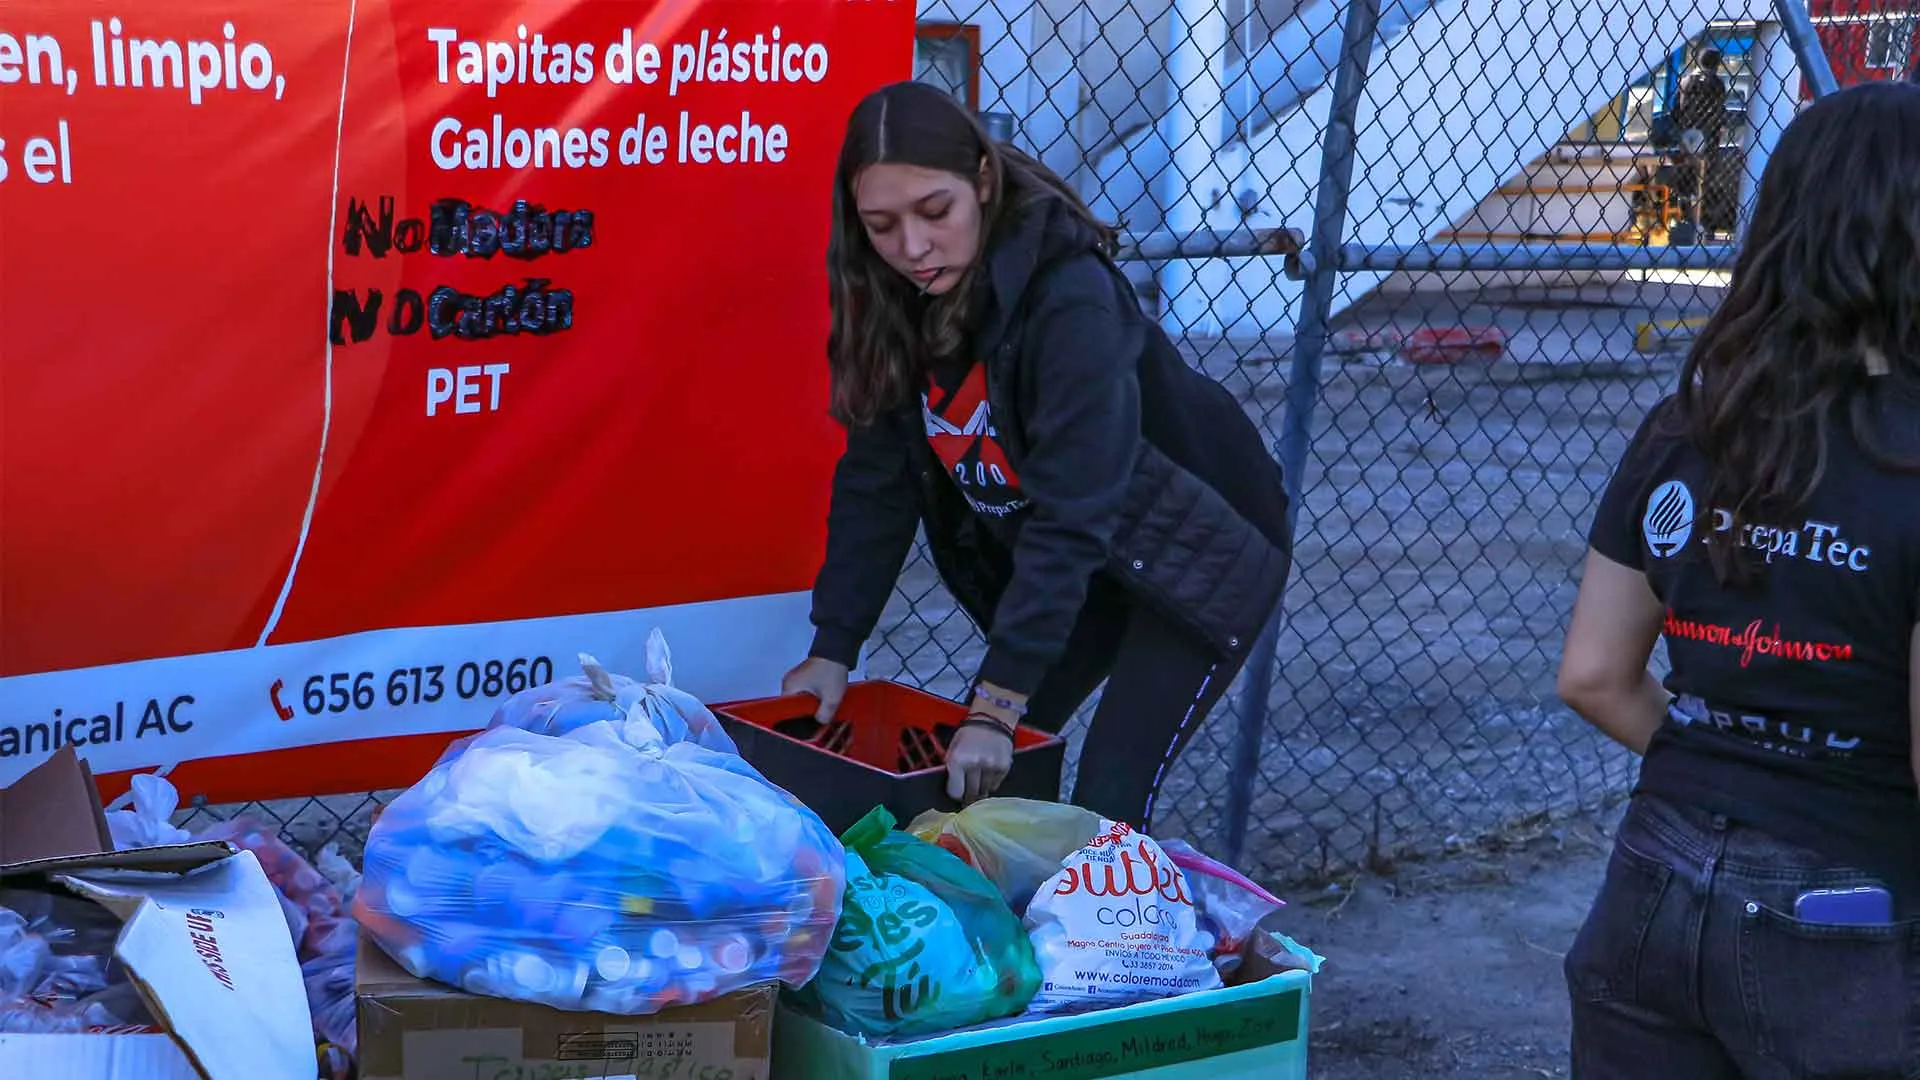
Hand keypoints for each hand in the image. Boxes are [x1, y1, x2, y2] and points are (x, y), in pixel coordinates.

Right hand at [781, 657, 848, 722]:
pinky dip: (815, 697)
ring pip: (802, 700)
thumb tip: (820, 723)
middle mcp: (789, 683)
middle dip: (807, 713)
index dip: (797, 720)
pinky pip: (807, 692)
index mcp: (789, 688)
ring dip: (813, 705)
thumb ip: (824, 715)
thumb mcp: (831, 698)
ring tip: (823, 709)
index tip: (807, 725)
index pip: (786, 711)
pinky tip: (825, 700)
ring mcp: (797, 679)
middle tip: (818, 719)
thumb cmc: (830, 670)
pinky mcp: (806, 676)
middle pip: (795, 706)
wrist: (838, 650)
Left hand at [945, 680, 1025, 803]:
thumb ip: (952, 770)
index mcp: (958, 760)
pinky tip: (988, 774)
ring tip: (978, 782)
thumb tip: (954, 791)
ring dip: (980, 790)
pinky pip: (996, 785)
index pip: (955, 791)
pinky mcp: (1003, 767)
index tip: (957, 793)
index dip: (955, 794)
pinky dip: (991, 783)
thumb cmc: (968, 734)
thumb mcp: (952, 749)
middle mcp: (974, 765)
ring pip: (984, 791)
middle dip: (968, 796)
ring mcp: (990, 767)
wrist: (991, 719)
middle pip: (971, 794)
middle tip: (967, 795)